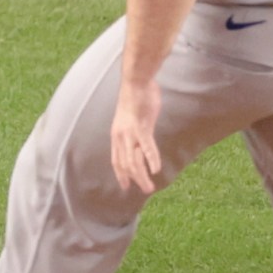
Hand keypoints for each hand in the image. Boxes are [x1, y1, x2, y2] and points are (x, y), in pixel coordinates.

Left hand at [109, 74, 165, 194]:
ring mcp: (131, 133)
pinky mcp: (142, 127)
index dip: (121, 173)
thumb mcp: (131, 117)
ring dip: (142, 176)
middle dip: (134, 179)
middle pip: (126, 164)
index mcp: (117, 134)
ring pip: (134, 160)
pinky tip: (156, 169)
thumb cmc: (136, 96)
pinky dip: (151, 159)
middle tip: (145, 190)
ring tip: (150, 187)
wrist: (136, 81)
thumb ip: (135, 129)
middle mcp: (121, 136)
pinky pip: (147, 147)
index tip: (125, 185)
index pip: (116, 159)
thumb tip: (141, 135)